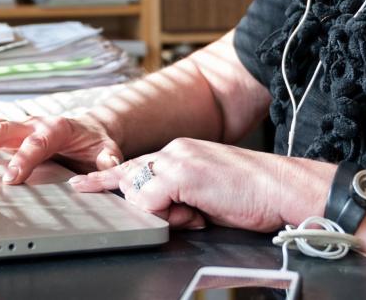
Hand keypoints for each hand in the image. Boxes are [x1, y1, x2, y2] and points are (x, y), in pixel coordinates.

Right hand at [0, 100, 123, 184]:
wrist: (91, 130)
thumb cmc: (96, 143)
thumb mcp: (107, 150)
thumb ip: (107, 158)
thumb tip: (109, 164)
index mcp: (57, 127)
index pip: (38, 143)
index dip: (24, 159)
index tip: (10, 178)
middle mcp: (33, 123)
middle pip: (4, 130)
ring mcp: (18, 128)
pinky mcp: (9, 134)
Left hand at [69, 139, 322, 232]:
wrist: (282, 188)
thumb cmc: (254, 195)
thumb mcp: (208, 196)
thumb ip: (182, 198)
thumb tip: (167, 213)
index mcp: (181, 152)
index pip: (136, 165)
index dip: (108, 179)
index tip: (83, 185)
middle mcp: (174, 150)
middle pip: (131, 177)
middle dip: (132, 200)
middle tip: (142, 205)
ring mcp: (176, 159)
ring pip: (138, 192)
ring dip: (163, 213)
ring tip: (199, 213)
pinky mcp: (181, 173)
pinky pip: (150, 201)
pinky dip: (168, 215)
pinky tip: (196, 212)